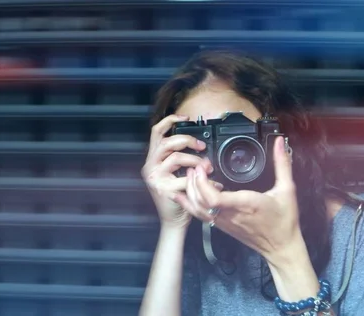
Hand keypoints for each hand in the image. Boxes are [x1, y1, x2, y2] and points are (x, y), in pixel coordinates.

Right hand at [141, 114, 220, 228]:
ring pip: (176, 157)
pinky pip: (186, 178)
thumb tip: (198, 144)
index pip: (156, 132)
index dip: (170, 120)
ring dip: (196, 160)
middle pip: (167, 142)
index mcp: (153, 159)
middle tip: (202, 146)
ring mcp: (155, 178)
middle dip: (188, 140)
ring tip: (208, 167)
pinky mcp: (164, 190)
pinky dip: (203, 180)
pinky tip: (213, 183)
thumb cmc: (177, 196)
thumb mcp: (174, 173)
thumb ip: (179, 158)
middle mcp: (150, 166)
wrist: (173, 221)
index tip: (185, 117)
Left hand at [175, 136, 302, 262]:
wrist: (281, 248)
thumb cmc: (284, 221)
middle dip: (193, 181)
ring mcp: (224, 222)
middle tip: (197, 166)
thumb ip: (282, 164)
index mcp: (245, 204)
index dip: (203, 183)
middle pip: (200, 201)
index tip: (203, 167)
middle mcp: (230, 214)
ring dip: (190, 191)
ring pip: (197, 209)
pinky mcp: (222, 226)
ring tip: (191, 175)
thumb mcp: (287, 189)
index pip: (214, 198)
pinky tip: (185, 193)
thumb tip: (280, 143)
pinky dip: (190, 203)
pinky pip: (200, 215)